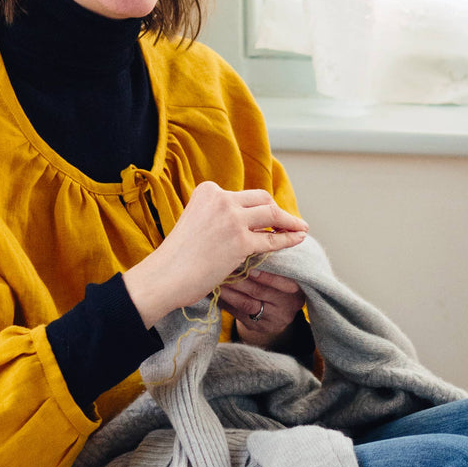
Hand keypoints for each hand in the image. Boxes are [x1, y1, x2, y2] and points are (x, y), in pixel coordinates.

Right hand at [122, 181, 307, 328]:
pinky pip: (273, 239)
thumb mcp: (194, 222)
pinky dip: (289, 238)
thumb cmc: (177, 256)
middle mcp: (221, 199)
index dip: (257, 206)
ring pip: (272, 215)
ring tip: (301, 227)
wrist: (166, 276)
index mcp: (207, 191)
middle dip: (276, 209)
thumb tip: (241, 222)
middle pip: (261, 199)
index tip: (266, 215)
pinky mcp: (241, 241)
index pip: (242, 195)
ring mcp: (232, 219)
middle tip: (287, 221)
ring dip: (290, 221)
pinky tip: (299, 238)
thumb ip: (215, 216)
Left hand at [221, 269, 306, 347]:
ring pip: (247, 304)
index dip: (264, 274)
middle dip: (240, 278)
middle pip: (260, 291)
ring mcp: (273, 319)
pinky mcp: (258, 327)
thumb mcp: (284, 275)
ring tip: (217, 279)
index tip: (247, 263)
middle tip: (224, 267)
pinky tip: (217, 292)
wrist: (278, 312)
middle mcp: (288, 307)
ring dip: (229, 291)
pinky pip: (238, 314)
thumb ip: (275, 263)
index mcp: (296, 290)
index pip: (282, 281)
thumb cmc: (278, 285)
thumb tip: (252, 246)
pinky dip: (226, 302)